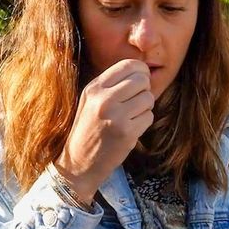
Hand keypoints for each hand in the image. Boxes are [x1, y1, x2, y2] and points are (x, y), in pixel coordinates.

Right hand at [55, 59, 154, 202]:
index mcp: (94, 88)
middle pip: (142, 80)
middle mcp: (104, 99)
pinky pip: (149, 117)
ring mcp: (116, 116)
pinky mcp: (126, 133)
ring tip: (132, 117)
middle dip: (145, 90)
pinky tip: (131, 129)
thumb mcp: (91, 101)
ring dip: (145, 108)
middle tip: (137, 102)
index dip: (141, 71)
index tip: (140, 81)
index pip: (128, 65)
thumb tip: (141, 71)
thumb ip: (112, 85)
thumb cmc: (88, 130)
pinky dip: (144, 122)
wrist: (78, 163)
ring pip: (148, 98)